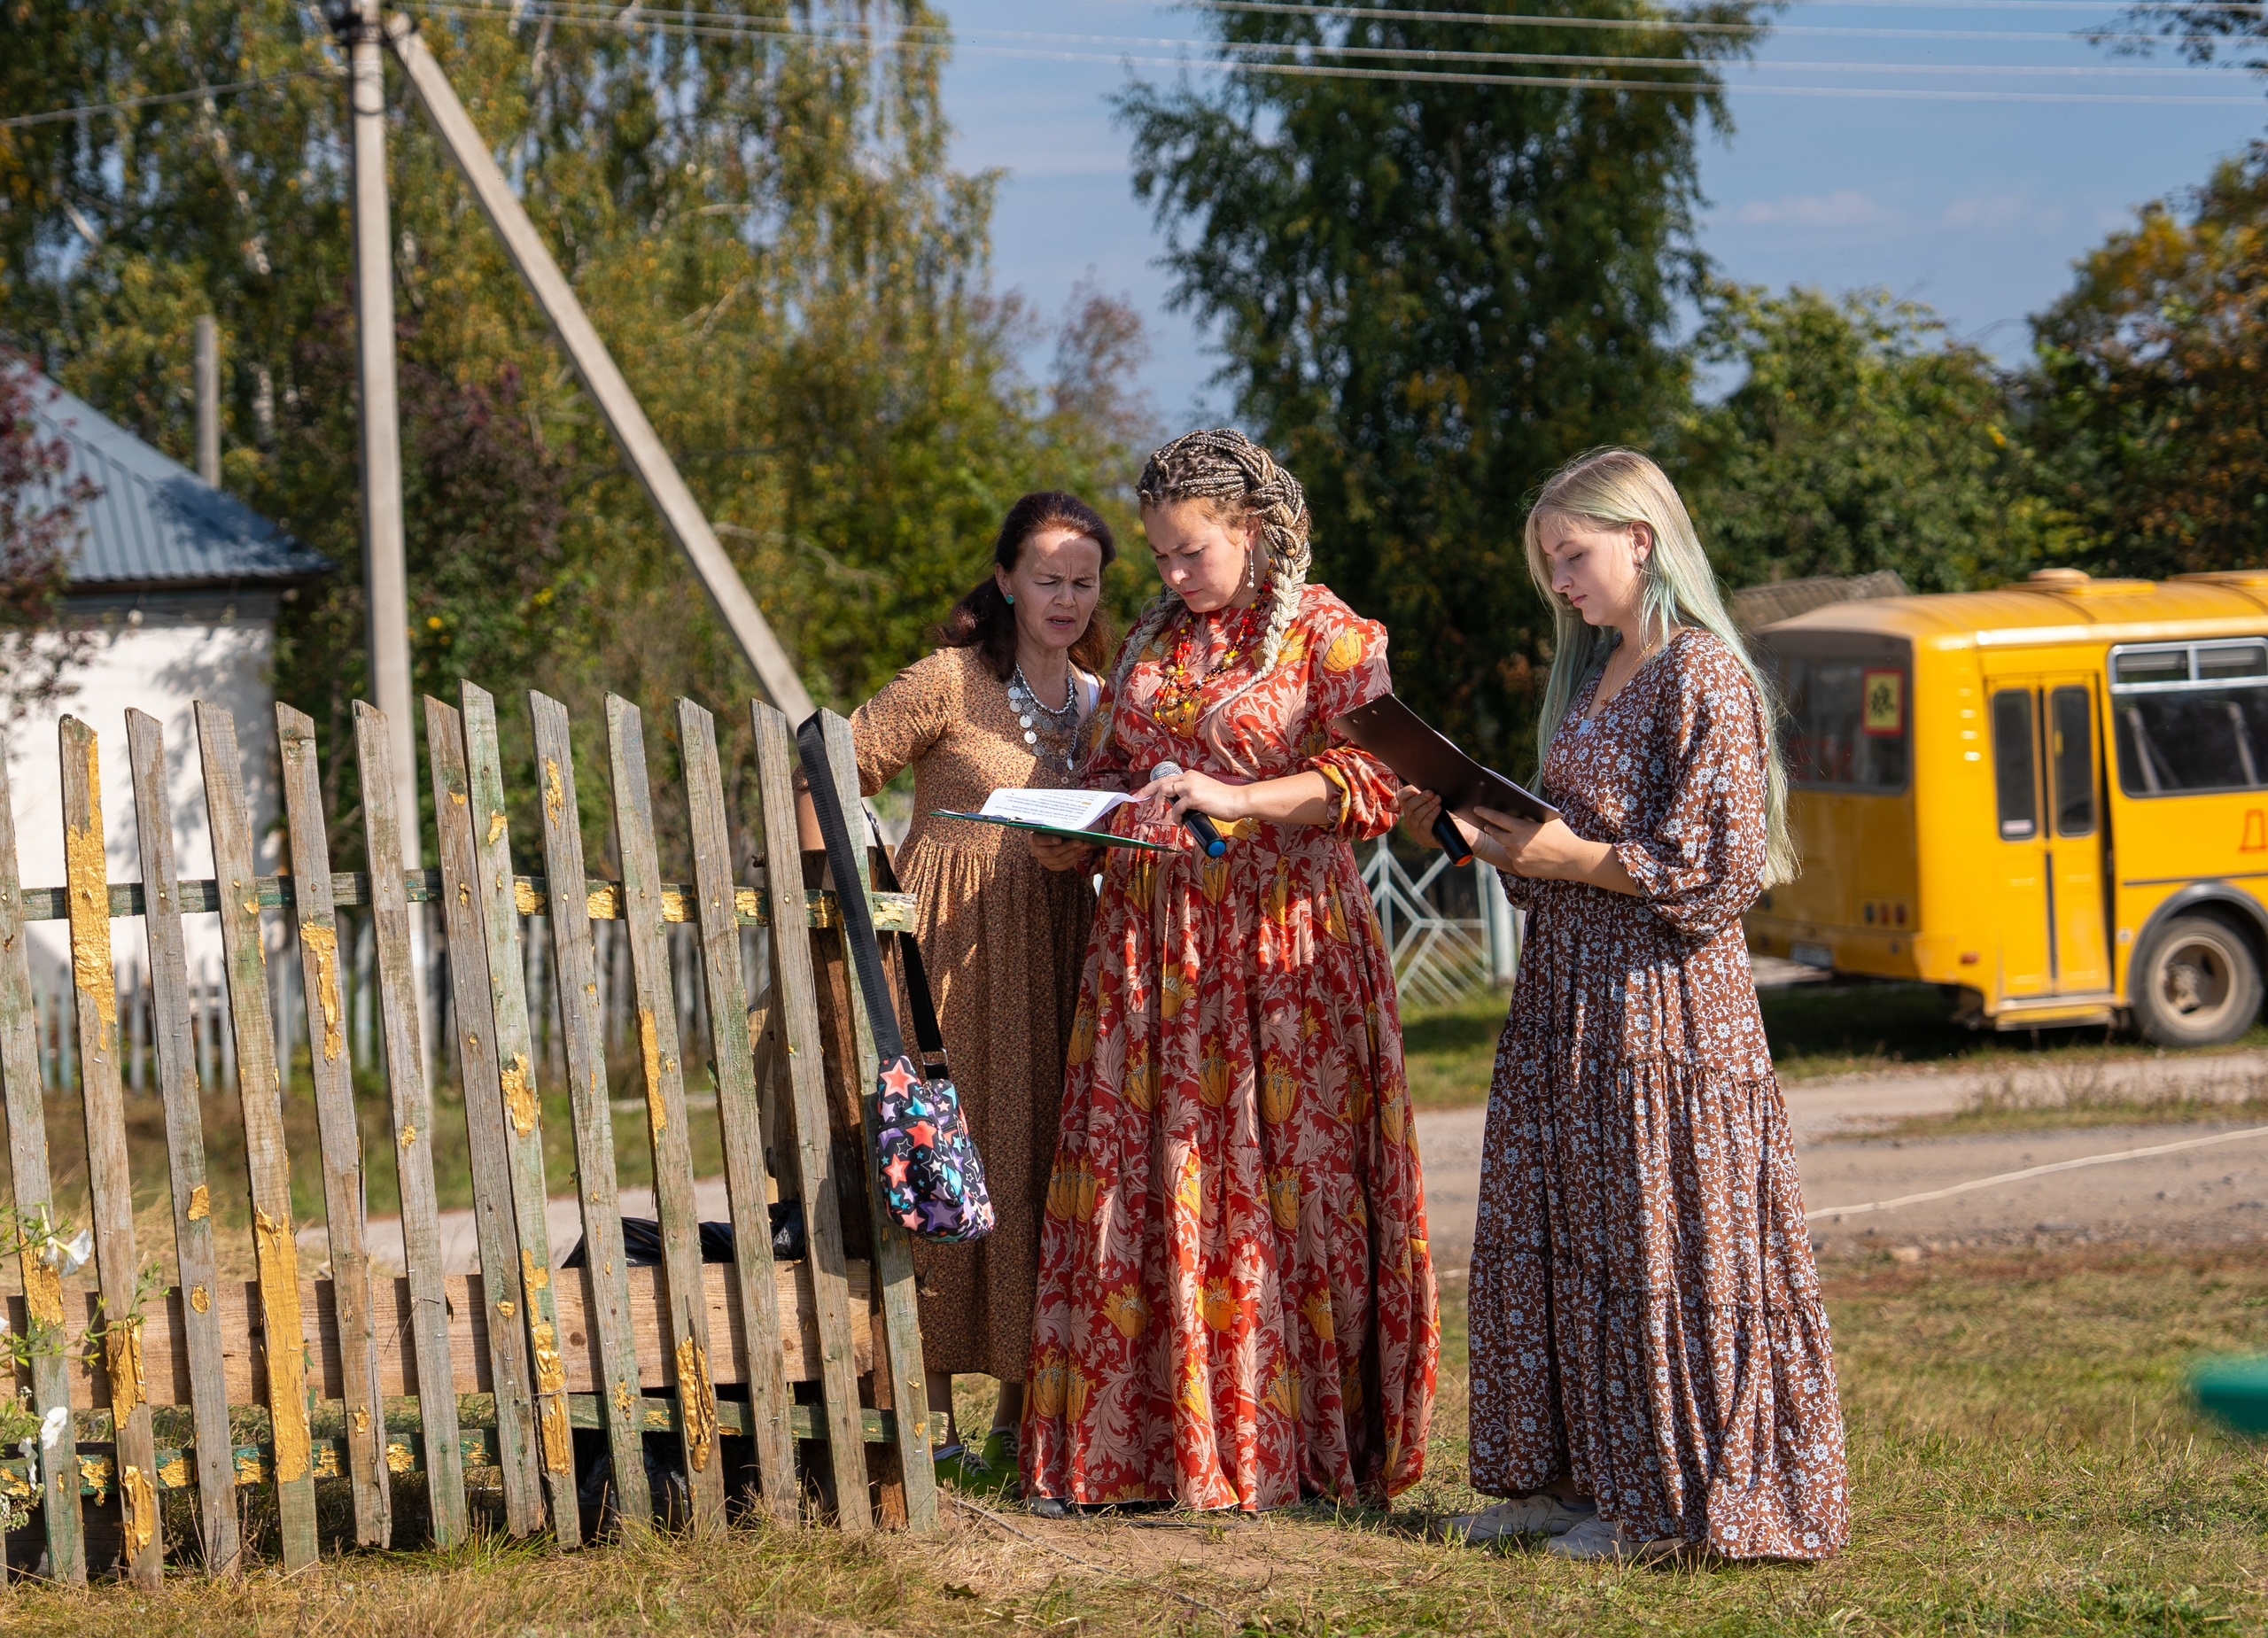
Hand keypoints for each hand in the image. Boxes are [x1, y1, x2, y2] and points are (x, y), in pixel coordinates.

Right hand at [1028, 831, 1099, 872]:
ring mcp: (1044, 861)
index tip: (1059, 839)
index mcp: (1033, 838)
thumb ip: (1061, 825)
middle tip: (1080, 841)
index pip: (1037, 840)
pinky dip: (1074, 858)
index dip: (1048, 840)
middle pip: (1051, 852)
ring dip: (1074, 852)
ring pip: (1060, 860)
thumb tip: (1078, 827)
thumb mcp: (1054, 824)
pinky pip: (1064, 865)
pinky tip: (1082, 851)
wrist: (1051, 837)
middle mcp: (1036, 851)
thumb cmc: (1053, 828)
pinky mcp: (1052, 867)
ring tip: (1085, 846)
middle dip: (1068, 847)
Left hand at [1134, 765, 1246, 825]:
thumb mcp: (1204, 792)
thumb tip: (1180, 807)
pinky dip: (1175, 817)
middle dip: (1146, 791)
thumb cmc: (1224, 800)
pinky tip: (1180, 823)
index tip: (1142, 794)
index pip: (1167, 778)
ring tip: (1161, 816)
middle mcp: (1188, 777)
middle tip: (1137, 799)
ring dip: (1159, 805)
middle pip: (1160, 782)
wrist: (1238, 800)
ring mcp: (1190, 786)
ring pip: (1164, 792)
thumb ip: (1191, 795)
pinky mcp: (1193, 797)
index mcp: (1190, 775)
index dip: (1152, 786)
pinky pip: (1176, 808)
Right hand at [1396, 787, 1479, 855]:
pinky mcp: (1424, 839)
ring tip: (1438, 799)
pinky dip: (1431, 816)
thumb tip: (1428, 779)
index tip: (1418, 787)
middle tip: (1432, 792)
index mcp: (1411, 808)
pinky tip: (1438, 810)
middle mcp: (1410, 819)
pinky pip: (1424, 826)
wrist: (1463, 830)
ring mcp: (1416, 831)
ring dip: (1427, 806)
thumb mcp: (1438, 800)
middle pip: (1408, 807)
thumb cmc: (1450, 813)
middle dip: (1420, 798)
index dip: (1408, 791)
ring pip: (1416, 816)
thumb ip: (1430, 793)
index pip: (1402, 797)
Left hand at [1473, 806, 1588, 879]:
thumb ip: (1528, 815)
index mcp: (1522, 829)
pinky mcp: (1520, 869)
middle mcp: (1516, 845)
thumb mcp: (1546, 820)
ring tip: (1523, 841)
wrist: (1573, 860)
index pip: (1497, 818)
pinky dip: (1519, 855)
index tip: (1476, 809)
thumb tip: (1512, 809)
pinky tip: (1531, 853)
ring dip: (1509, 843)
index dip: (1485, 813)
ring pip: (1506, 848)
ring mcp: (1517, 858)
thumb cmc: (1562, 836)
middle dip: (1491, 829)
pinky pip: (1514, 859)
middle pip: (1496, 835)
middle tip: (1488, 825)